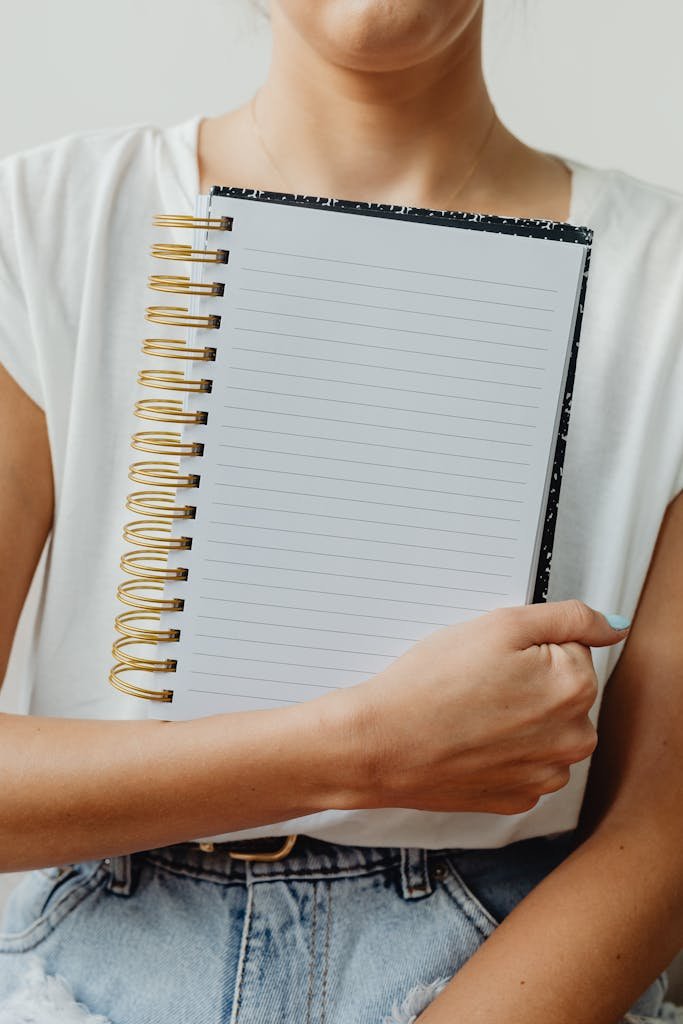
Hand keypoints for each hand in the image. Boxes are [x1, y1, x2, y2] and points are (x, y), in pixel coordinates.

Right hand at [327, 600, 628, 814]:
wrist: (381, 745)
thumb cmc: (430, 685)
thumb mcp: (501, 625)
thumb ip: (569, 618)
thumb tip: (612, 625)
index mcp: (575, 690)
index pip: (571, 648)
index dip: (528, 645)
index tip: (494, 657)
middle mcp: (572, 739)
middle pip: (562, 690)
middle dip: (529, 680)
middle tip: (477, 681)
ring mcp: (545, 774)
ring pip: (544, 728)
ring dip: (518, 717)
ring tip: (470, 711)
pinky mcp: (518, 797)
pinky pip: (524, 761)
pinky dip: (502, 749)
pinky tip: (468, 739)